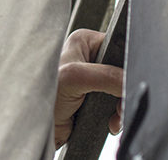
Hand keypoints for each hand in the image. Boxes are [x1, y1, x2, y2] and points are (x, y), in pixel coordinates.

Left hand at [54, 29, 122, 148]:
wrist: (38, 125)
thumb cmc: (44, 93)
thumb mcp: (75, 77)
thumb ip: (106, 76)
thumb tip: (129, 83)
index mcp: (84, 41)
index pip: (117, 47)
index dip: (126, 65)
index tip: (127, 83)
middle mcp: (88, 57)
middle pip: (121, 72)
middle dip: (123, 92)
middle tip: (120, 106)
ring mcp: (91, 79)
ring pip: (120, 91)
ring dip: (120, 108)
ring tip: (114, 118)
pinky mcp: (93, 98)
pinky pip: (115, 106)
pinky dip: (116, 117)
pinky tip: (110, 123)